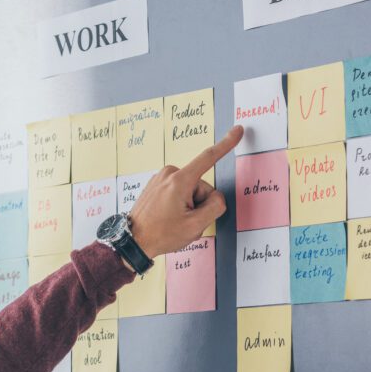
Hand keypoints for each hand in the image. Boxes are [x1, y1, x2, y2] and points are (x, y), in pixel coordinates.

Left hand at [128, 125, 243, 258]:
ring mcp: (161, 178)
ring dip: (189, 206)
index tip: (237, 130)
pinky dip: (179, 204)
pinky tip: (168, 217)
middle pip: (201, 186)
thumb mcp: (195, 225)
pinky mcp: (157, 184)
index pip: (208, 157)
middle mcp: (169, 174)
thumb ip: (215, 207)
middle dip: (199, 204)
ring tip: (174, 221)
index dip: (226, 144)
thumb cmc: (161, 234)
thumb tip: (217, 197)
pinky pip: (179, 191)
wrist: (133, 241)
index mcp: (180, 180)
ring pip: (190, 190)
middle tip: (184, 221)